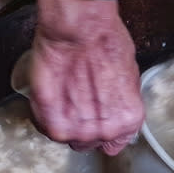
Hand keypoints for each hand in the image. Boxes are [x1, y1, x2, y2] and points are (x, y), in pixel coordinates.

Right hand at [29, 0, 144, 155]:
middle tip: (75, 97)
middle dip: (81, 122)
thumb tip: (111, 104)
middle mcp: (106, 131)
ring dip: (62, 118)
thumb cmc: (104, 41)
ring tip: (63, 92)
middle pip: (88, 141)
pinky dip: (44, 114)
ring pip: (67, 136)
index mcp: (129, 119)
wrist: (80, 29)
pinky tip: (50, 94)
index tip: (94, 116)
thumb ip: (119, 100)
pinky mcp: (54, 125)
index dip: (102, 126)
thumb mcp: (127, 74)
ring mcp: (79, 131)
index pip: (114, 143)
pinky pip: (46, 128)